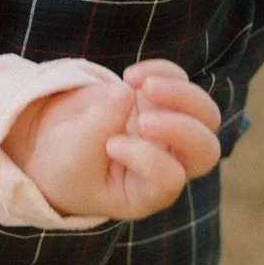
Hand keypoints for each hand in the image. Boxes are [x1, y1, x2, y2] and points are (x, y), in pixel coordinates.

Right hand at [4, 60, 224, 223]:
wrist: (56, 144)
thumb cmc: (64, 163)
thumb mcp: (71, 156)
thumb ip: (96, 130)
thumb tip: (127, 92)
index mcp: (147, 193)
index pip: (169, 179)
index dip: (146, 158)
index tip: (111, 146)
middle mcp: (168, 164)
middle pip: (205, 151)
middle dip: (181, 130)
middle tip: (144, 120)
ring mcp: (169, 131)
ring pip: (207, 114)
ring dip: (181, 94)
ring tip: (140, 85)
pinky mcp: (161, 100)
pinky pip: (181, 81)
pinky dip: (162, 71)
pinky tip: (130, 75)